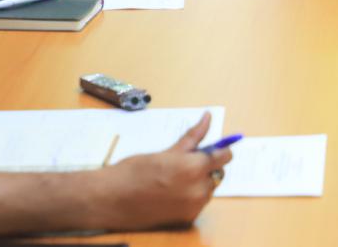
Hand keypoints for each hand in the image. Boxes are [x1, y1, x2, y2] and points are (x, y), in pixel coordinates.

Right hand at [96, 112, 233, 229]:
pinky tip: (170, 193)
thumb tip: (208, 118)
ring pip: (208, 189)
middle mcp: (199, 189)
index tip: (212, 148)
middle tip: (183, 163)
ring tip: (172, 179)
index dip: (219, 151)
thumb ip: (193, 137)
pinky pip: (198, 203)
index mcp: (195, 168)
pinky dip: (190, 197)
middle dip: (205, 167)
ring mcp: (194, 207)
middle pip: (217, 173)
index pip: (224, 156)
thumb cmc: (135, 171)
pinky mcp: (187, 219)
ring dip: (198, 182)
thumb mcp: (167, 150)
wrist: (112, 199)